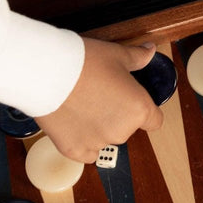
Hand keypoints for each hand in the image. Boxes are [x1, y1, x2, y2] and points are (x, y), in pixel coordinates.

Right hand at [35, 38, 163, 162]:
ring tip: (84, 104)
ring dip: (99, 127)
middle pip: (127, 127)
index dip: (146, 112)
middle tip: (102, 95)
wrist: (48, 73)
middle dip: (118, 114)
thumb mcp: (118, 55)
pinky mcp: (73, 151)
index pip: (154, 121)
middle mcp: (121, 131)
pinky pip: (86, 152)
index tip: (134, 102)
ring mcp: (97, 144)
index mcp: (138, 109)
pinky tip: (75, 121)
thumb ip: (138, 57)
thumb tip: (150, 50)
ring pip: (106, 138)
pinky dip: (83, 141)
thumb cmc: (86, 62)